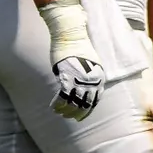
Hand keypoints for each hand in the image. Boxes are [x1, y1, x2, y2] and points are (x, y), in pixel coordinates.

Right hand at [40, 0, 105, 120]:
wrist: (71, 35)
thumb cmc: (78, 47)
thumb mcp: (89, 63)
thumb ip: (88, 76)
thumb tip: (81, 86)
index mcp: (99, 77)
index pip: (95, 100)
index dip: (87, 110)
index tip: (81, 117)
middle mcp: (92, 81)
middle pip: (85, 103)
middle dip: (76, 113)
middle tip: (69, 117)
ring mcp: (79, 80)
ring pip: (73, 102)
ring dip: (66, 110)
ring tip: (59, 113)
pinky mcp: (67, 77)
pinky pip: (62, 96)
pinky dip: (57, 104)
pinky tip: (53, 107)